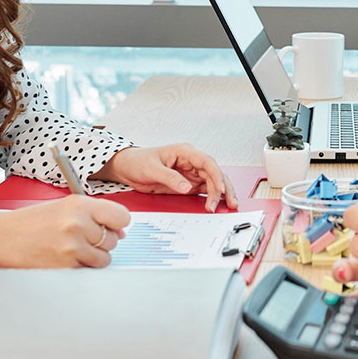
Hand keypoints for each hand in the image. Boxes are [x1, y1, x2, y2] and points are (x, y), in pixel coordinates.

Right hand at [0, 195, 131, 267]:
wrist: (2, 237)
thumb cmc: (32, 222)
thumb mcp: (65, 207)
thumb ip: (95, 215)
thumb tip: (121, 231)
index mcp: (79, 205)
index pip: (122, 216)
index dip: (117, 223)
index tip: (111, 225)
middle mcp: (78, 224)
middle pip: (114, 239)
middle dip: (103, 240)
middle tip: (82, 237)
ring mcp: (72, 246)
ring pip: (105, 257)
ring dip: (94, 255)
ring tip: (73, 247)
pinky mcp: (66, 266)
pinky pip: (89, 269)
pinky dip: (81, 265)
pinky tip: (64, 256)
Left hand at [93, 144, 236, 211]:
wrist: (128, 168)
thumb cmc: (138, 161)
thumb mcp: (152, 169)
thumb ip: (170, 178)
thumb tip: (187, 187)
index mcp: (185, 152)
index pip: (207, 162)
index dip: (216, 175)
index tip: (220, 189)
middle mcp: (192, 162)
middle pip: (215, 173)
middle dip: (224, 188)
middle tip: (229, 202)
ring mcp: (191, 173)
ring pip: (213, 183)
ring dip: (221, 195)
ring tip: (226, 206)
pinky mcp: (188, 184)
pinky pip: (205, 190)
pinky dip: (212, 198)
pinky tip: (216, 205)